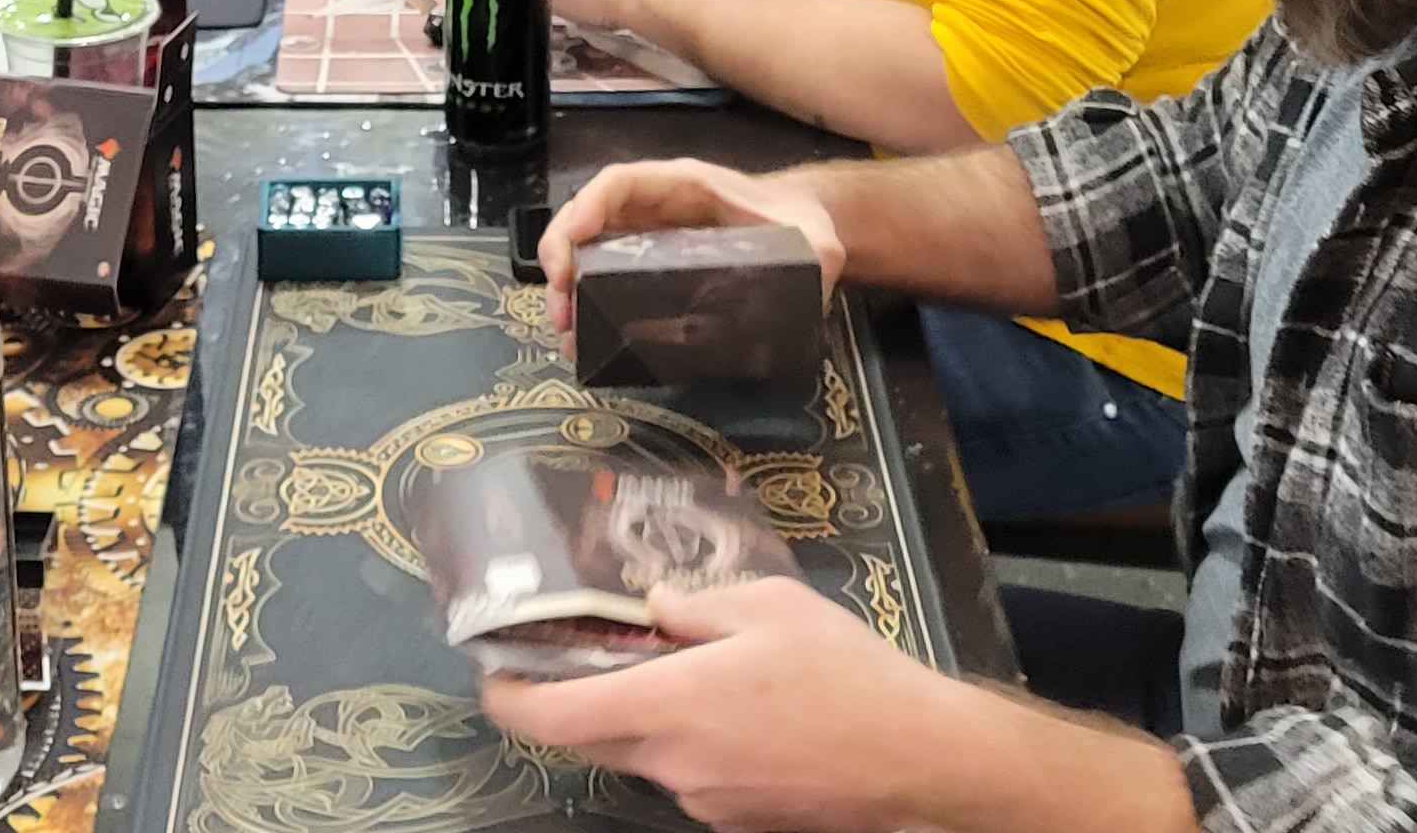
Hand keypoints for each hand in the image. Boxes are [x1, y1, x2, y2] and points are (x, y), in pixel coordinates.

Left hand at [477, 578, 992, 832]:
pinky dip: (697, 742)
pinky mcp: (736, 818)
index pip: (552, 719)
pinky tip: (747, 712)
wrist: (920, 759)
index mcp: (670, 705)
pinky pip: (691, 775)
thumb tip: (654, 609)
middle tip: (604, 653)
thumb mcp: (771, 606)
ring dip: (654, 717)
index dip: (508, 699)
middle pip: (593, 737)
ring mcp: (703, 800)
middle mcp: (674, 763)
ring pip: (647, 755)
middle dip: (586, 697)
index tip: (496, 673)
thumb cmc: (849, 676)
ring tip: (707, 674)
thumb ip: (697, 605)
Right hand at [540, 158, 842, 335]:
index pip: (621, 182)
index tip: (573, 243)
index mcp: (684, 186)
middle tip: (560, 305)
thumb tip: (820, 271)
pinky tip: (585, 340)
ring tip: (565, 332)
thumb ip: (819, 251)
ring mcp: (647, 238)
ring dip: (568, 290)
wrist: (799, 233)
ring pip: (589, 253)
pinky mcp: (648, 269)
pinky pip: (605, 279)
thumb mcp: (812, 237)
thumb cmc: (796, 223)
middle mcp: (655, 209)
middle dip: (562, 257)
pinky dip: (588, 307)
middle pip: (590, 220)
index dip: (589, 207)